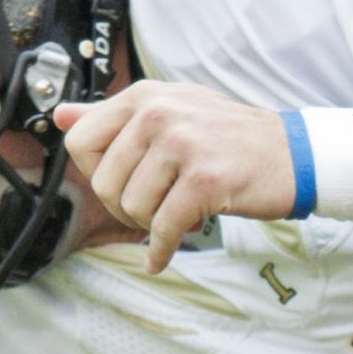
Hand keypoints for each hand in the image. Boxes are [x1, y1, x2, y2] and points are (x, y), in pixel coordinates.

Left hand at [58, 83, 293, 271]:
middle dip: (125, 209)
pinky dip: (161, 251)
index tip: (123, 182)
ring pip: (131, 207)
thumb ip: (111, 116)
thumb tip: (61, 117)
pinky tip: (163, 257)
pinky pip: (163, 228)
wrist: (291, 154)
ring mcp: (183, 145)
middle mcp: (159, 114)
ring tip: (174, 217)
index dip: (95, 174)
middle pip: (103, 183)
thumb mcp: (170, 111)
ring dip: (149, 226)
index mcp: (145, 97)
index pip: (81, 142)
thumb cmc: (227, 138)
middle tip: (155, 209)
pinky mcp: (205, 180)